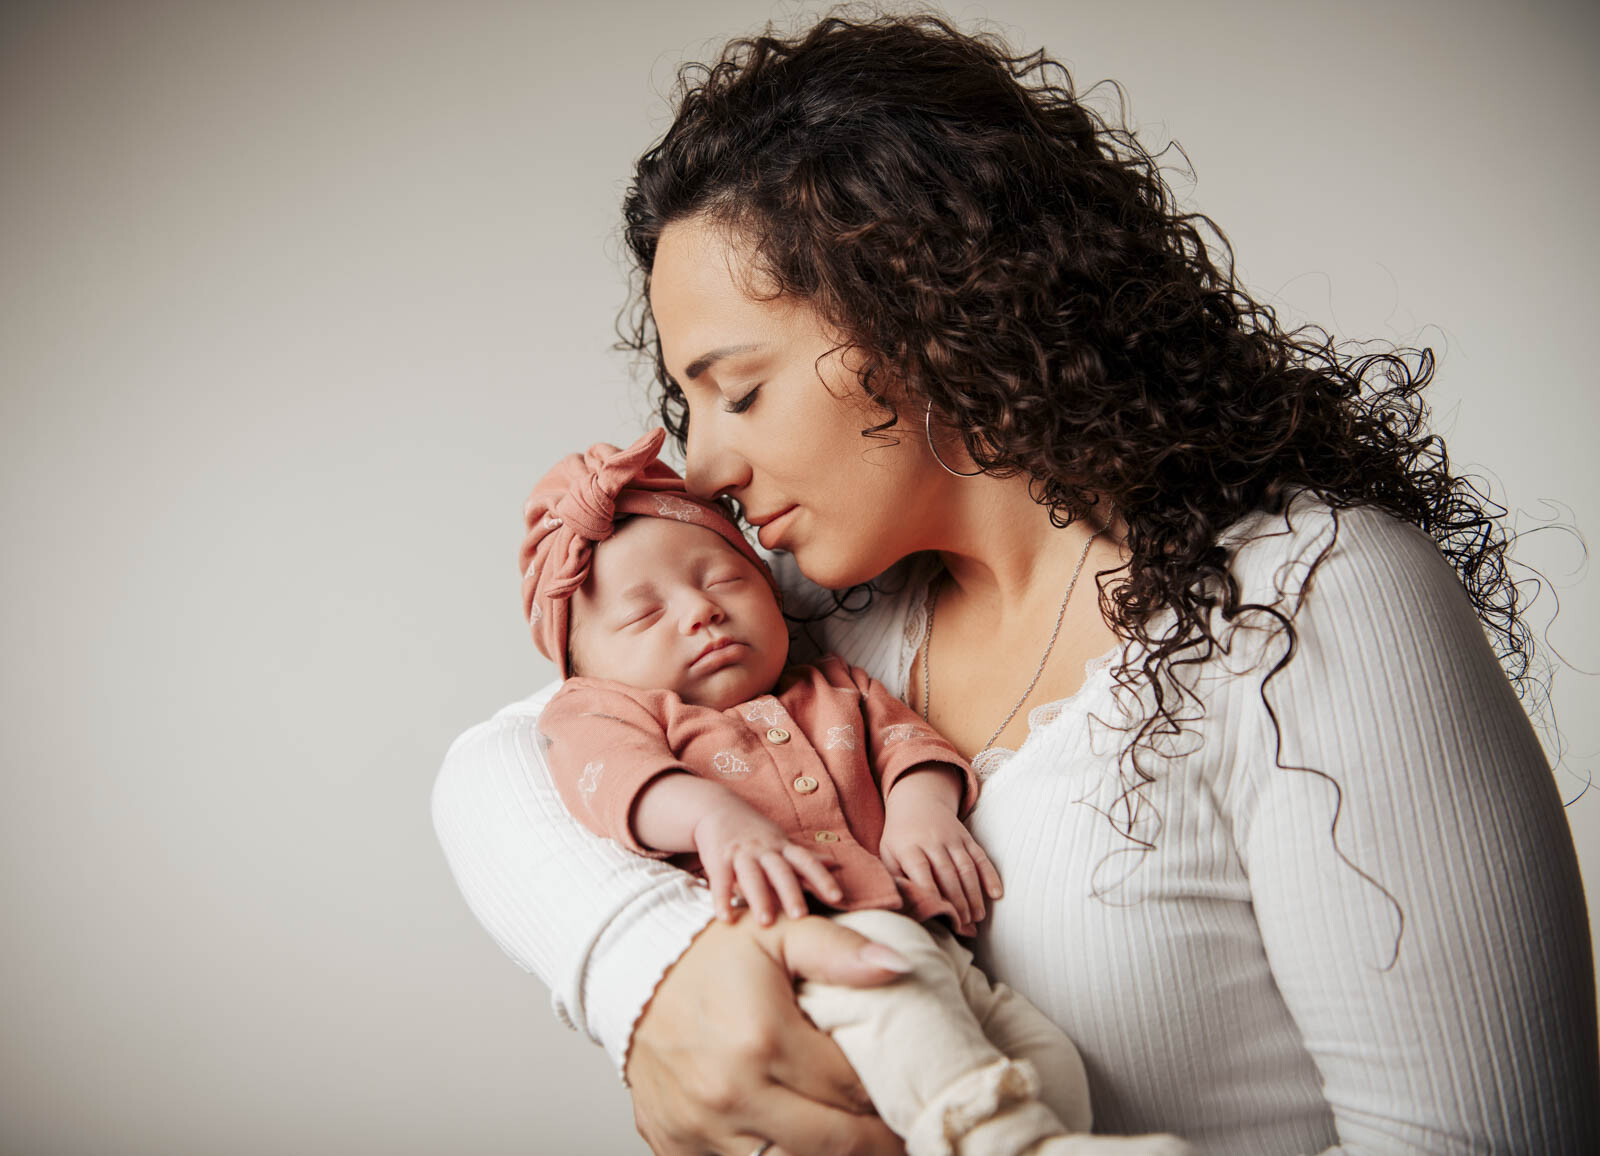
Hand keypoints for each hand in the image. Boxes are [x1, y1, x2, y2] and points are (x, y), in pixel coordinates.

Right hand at [625, 914, 910, 1155]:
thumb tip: (898, 968)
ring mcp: (700, 1127)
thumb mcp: (778, 934)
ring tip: (853, 1137)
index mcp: (762, 1040)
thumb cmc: (707, 954)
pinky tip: (798, 1138)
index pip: (851, 1088)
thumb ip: (839, 950)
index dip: (886, 1092)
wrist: (628, 971)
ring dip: (826, 1154)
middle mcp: (730, 1093)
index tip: (904, 1090)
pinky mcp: (677, 1145)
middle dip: (873, 1140)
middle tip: (896, 1132)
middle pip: (831, 1142)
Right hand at [693, 802, 843, 924]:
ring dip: (760, 898)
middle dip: (791, 893)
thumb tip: (834, 864)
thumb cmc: (754, 832)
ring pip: (752, 876)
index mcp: (782, 847)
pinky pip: (720, 880)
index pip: (806, 862)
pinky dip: (722, 899)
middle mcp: (764, 850)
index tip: (837, 897)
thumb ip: (804, 857)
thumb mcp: (781, 841)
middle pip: (780, 871)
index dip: (822, 878)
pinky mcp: (719, 859)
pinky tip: (725, 918)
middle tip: (801, 916)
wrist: (716, 807)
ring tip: (766, 923)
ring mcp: (741, 853)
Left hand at [879, 781, 1001, 933]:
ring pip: (966, 868)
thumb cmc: (900, 838)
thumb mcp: (887, 853)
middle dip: (957, 902)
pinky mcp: (967, 837)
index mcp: (908, 846)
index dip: (931, 893)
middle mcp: (932, 840)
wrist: (917, 801)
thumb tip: (902, 908)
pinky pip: (981, 857)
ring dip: (974, 894)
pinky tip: (996, 895)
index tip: (940, 915)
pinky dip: (990, 876)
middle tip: (963, 926)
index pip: (921, 870)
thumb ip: (895, 878)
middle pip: (947, 873)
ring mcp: (952, 838)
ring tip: (977, 918)